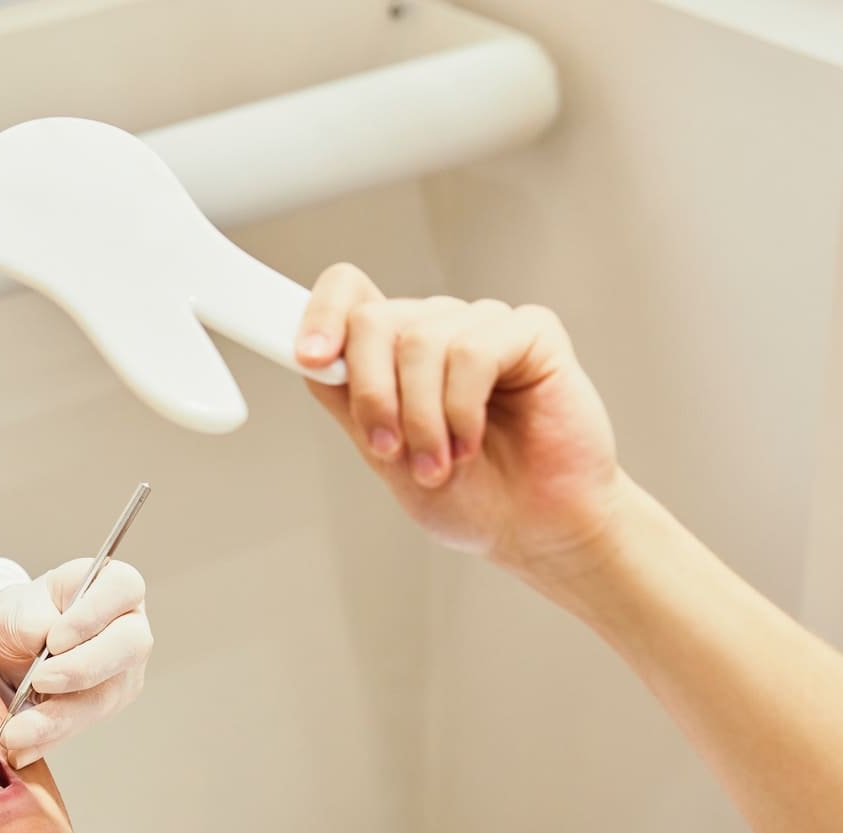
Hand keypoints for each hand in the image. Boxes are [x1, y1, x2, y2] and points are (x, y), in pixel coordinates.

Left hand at [0, 559, 151, 767]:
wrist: (14, 647)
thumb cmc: (25, 615)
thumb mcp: (19, 606)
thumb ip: (33, 620)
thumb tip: (43, 641)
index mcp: (115, 586)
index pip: (124, 589)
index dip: (92, 615)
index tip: (54, 639)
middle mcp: (130, 627)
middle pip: (129, 647)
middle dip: (82, 669)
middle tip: (39, 681)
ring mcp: (124, 670)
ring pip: (105, 696)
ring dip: (58, 718)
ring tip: (17, 733)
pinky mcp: (107, 704)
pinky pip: (81, 725)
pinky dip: (47, 738)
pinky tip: (21, 749)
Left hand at [297, 266, 627, 582]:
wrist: (533, 529)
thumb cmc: (469, 496)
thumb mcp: (386, 456)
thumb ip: (350, 403)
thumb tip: (310, 360)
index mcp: (395, 352)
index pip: (349, 294)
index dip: (321, 313)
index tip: (310, 357)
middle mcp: (437, 328)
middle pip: (374, 320)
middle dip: (372, 395)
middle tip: (389, 450)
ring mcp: (483, 325)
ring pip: (422, 341)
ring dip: (422, 418)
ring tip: (439, 464)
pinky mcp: (532, 332)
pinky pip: (474, 351)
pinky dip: (462, 408)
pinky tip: (471, 441)